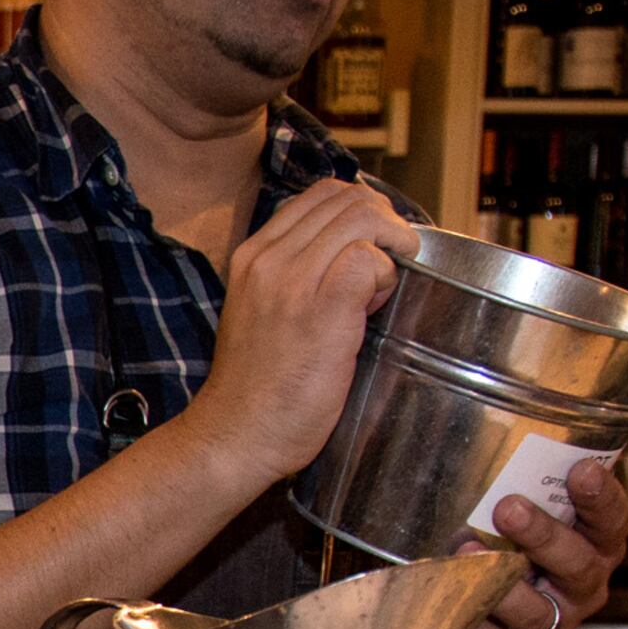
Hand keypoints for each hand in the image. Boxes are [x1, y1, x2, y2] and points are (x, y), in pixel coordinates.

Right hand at [178, 178, 414, 489]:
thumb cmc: (258, 387)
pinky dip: (386, 276)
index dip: (363, 209)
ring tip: (382, 288)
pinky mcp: (322, 310)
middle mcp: (269, 259)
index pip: (322, 193)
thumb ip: (295, 277)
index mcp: (253, 255)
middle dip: (385, 224)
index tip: (375, 245)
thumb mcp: (262, 312)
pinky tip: (374, 308)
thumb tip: (354, 257)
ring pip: (363, 219)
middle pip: (348, 198)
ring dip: (390, 247)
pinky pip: (370, 260)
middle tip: (391, 265)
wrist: (236, 435)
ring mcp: (293, 282)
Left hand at [453, 455, 627, 628]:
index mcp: (594, 547)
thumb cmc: (508, 558)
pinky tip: (445, 599)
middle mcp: (582, 588)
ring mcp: (552, 627)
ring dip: (501, 583)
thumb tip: (472, 439)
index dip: (600, 497)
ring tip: (467, 554)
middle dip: (543, 534)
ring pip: (535, 611)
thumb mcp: (520, 524)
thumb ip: (516, 494)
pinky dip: (467, 622)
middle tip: (509, 507)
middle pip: (576, 564)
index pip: (610, 520)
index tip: (582, 470)